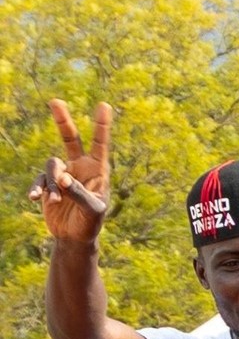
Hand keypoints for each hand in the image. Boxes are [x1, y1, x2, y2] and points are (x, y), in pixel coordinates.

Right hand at [28, 101, 112, 244]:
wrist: (74, 237)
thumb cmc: (90, 223)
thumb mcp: (92, 210)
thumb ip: (79, 193)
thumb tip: (62, 178)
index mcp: (97, 170)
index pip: (99, 144)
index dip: (101, 125)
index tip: (103, 105)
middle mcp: (80, 167)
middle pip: (70, 139)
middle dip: (62, 120)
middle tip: (55, 101)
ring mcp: (62, 174)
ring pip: (52, 165)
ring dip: (52, 182)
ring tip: (55, 200)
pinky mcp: (48, 183)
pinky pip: (39, 179)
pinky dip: (38, 188)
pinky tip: (35, 198)